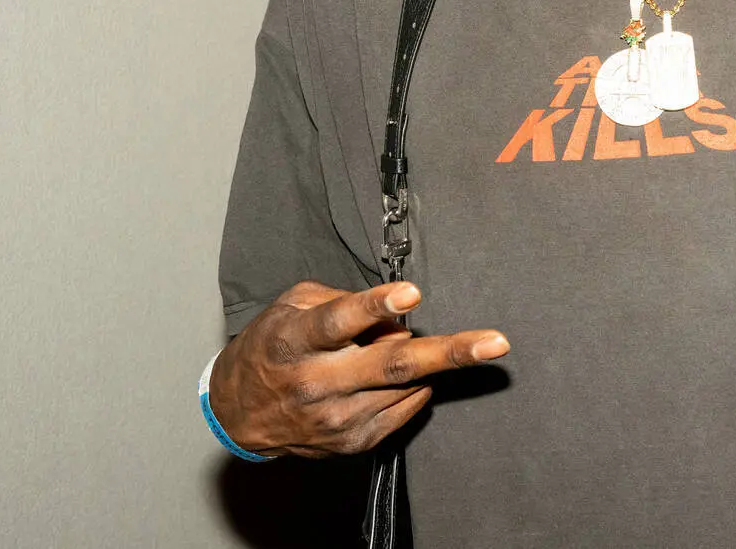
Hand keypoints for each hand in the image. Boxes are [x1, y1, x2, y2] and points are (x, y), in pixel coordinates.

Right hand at [208, 280, 509, 457]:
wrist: (240, 411)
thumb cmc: (276, 344)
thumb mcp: (295, 305)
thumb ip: (345, 300)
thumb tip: (397, 316)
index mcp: (297, 341)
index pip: (338, 321)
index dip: (374, 306)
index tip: (411, 293)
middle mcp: (316, 383)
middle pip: (392, 365)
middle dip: (449, 352)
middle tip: (495, 343)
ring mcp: (335, 419)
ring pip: (404, 387)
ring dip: (426, 364)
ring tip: (415, 348)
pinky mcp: (351, 442)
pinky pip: (404, 409)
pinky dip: (412, 388)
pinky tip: (400, 378)